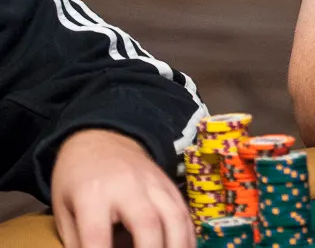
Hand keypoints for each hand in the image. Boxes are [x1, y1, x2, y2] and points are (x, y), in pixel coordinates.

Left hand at [51, 129, 194, 247]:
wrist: (101, 141)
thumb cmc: (76, 180)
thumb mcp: (64, 210)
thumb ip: (79, 241)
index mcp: (92, 193)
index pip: (98, 235)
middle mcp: (127, 186)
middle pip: (147, 223)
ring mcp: (154, 183)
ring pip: (174, 216)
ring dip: (177, 246)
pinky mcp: (169, 184)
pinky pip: (184, 212)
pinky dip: (187, 236)